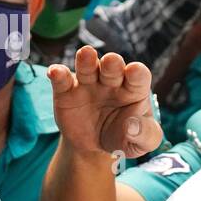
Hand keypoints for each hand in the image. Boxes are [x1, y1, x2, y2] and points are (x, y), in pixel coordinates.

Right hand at [47, 45, 163, 157]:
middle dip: (112, 63)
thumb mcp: (143, 142)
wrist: (95, 147)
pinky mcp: (67, 92)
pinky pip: (62, 81)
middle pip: (112, 67)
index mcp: (135, 89)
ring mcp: (89, 84)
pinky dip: (58, 74)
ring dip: (87, 60)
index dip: (138, 72)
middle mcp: (112, 81)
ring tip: (86, 53)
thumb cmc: (127, 137)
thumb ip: (145, 134)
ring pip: (88, 67)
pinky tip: (55, 72)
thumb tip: (132, 126)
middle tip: (112, 61)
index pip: (139, 76)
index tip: (135, 71)